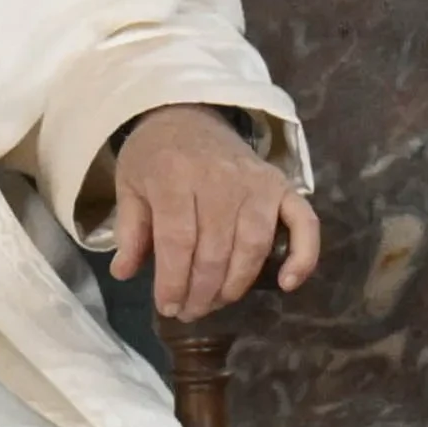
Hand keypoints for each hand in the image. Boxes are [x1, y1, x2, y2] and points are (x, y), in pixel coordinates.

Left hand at [105, 108, 323, 319]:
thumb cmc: (156, 155)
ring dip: (235, 285)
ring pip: (253, 247)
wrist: (189, 114)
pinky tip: (287, 284)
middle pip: (215, 250)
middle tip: (189, 312)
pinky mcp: (282, 185)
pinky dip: (303, 256)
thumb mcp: (130, 185)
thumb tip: (124, 273)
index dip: (173, 281)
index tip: (167, 307)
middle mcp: (220, 178)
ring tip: (215, 303)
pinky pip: (303, 224)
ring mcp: (256, 182)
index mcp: (175, 175)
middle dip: (201, 292)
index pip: (178, 240)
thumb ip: (130, 229)